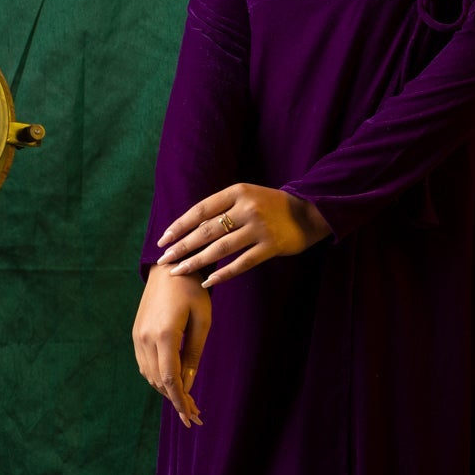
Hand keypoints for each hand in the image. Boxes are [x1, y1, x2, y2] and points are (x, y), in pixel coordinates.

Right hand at [132, 267, 210, 427]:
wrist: (167, 267)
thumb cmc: (191, 290)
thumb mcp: (202, 321)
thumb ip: (194, 354)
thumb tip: (188, 384)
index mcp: (165, 335)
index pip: (169, 379)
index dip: (180, 401)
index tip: (191, 418)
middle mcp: (146, 338)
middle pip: (158, 381)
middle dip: (176, 400)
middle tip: (196, 413)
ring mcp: (137, 337)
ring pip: (149, 375)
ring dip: (166, 390)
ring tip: (187, 401)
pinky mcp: (136, 334)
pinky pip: (144, 364)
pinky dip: (158, 377)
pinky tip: (172, 382)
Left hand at [153, 184, 332, 287]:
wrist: (310, 211)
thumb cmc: (271, 206)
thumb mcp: (247, 197)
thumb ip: (223, 208)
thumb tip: (189, 227)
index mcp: (237, 192)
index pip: (200, 210)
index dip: (180, 226)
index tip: (164, 240)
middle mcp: (247, 209)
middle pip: (207, 230)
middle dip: (182, 247)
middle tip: (164, 260)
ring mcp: (259, 228)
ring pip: (220, 248)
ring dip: (196, 262)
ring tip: (179, 272)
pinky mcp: (271, 247)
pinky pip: (241, 264)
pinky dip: (223, 274)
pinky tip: (208, 282)